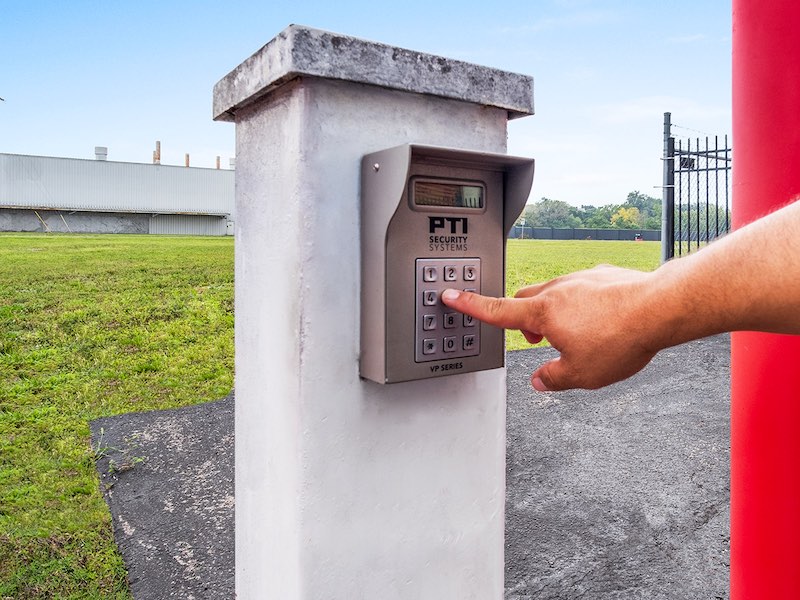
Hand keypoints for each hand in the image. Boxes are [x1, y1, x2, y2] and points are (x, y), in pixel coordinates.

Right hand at [441, 265, 661, 390]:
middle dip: (523, 318)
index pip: (497, 310)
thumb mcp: (581, 375)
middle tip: (537, 340)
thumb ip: (553, 379)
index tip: (451, 295)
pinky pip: (580, 288)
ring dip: (554, 313)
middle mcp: (557, 289)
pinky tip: (603, 321)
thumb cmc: (620, 339)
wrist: (661, 308)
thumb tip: (540, 380)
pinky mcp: (602, 275)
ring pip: (553, 293)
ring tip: (578, 335)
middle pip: (524, 299)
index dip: (470, 305)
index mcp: (543, 313)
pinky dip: (581, 304)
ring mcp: (580, 279)